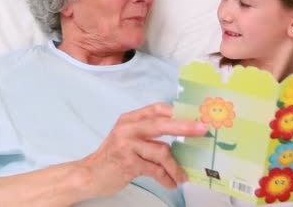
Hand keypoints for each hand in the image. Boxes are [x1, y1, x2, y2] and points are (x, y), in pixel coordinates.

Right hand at [79, 103, 207, 197]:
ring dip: (175, 167)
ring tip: (182, 176)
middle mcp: (128, 128)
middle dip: (184, 127)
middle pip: (161, 124)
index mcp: (130, 119)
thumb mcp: (129, 138)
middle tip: (202, 130)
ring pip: (161, 151)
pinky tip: (171, 183)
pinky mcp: (127, 162)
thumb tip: (181, 133)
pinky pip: (155, 170)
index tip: (196, 116)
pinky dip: (166, 178)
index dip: (177, 111)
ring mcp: (126, 145)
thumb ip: (148, 133)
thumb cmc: (114, 156)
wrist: (90, 174)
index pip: (156, 109)